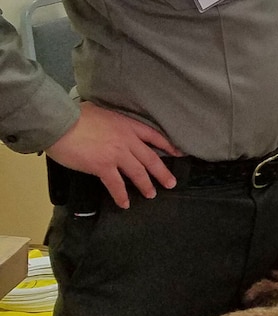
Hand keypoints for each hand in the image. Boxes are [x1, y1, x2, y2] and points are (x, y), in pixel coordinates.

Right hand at [45, 102, 180, 208]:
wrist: (61, 124)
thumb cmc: (77, 115)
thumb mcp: (102, 111)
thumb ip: (112, 120)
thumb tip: (109, 121)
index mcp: (128, 126)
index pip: (154, 136)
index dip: (168, 146)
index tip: (178, 153)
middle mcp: (127, 141)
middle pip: (151, 158)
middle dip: (162, 172)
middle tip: (171, 183)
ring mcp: (117, 154)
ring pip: (138, 173)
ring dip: (146, 185)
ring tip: (152, 194)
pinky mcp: (103, 166)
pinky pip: (116, 184)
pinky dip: (122, 195)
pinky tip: (125, 203)